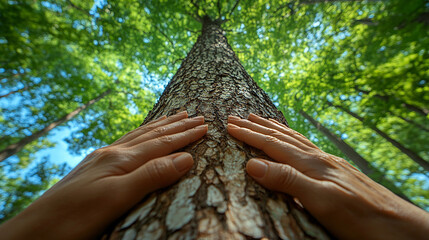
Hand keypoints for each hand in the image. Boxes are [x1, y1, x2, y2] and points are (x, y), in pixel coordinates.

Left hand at [0, 111, 206, 239]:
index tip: (205, 125)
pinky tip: (140, 135)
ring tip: (174, 115)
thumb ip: (151, 175)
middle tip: (196, 115)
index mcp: (120, 160)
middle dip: (176, 126)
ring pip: (138, 136)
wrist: (37, 229)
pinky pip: (125, 143)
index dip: (185, 135)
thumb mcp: (117, 198)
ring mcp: (101, 159)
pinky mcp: (94, 167)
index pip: (161, 143)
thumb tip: (185, 157)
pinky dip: (140, 135)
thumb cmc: (76, 217)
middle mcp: (112, 154)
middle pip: (151, 135)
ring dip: (160, 126)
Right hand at [228, 113, 428, 239]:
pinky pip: (308, 147)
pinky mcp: (336, 171)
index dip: (250, 135)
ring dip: (274, 128)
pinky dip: (293, 138)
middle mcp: (319, 159)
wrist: (397, 225)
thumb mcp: (321, 201)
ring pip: (295, 139)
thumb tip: (253, 164)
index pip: (273, 145)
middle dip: (257, 127)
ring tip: (260, 118)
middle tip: (236, 116)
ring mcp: (329, 163)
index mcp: (312, 165)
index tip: (229, 125)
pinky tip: (294, 139)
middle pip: (282, 137)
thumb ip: (288, 181)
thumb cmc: (359, 217)